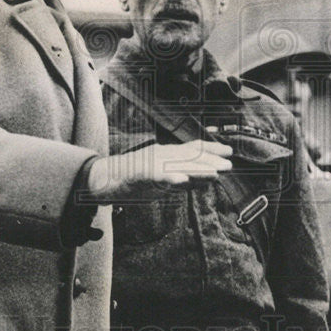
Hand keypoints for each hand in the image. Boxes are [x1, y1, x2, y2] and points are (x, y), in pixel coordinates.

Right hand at [86, 141, 232, 202]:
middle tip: (228, 165)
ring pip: (176, 166)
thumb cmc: (131, 180)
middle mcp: (160, 155)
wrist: (101, 179)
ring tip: (214, 174)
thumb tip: (201, 181)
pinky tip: (183, 182)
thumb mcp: (159, 178)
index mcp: (165, 154)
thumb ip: (179, 178)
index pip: (191, 149)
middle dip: (209, 160)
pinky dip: (170, 178)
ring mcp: (149, 164)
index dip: (210, 149)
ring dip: (196, 170)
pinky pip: (156, 177)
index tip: (228, 151)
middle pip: (188, 157)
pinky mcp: (139, 175)